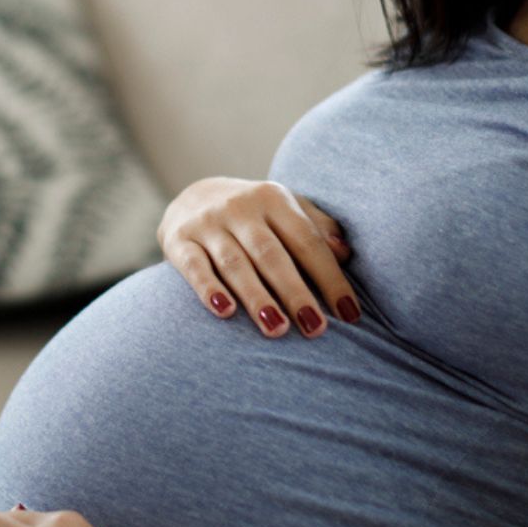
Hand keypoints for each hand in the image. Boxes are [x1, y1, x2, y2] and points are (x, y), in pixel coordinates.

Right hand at [156, 176, 359, 336]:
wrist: (194, 196)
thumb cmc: (255, 216)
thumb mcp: (287, 210)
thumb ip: (318, 229)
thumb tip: (346, 254)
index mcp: (274, 198)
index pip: (307, 240)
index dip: (330, 277)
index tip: (349, 314)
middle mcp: (240, 207)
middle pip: (271, 254)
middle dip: (295, 293)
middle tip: (315, 328)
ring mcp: (207, 223)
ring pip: (235, 264)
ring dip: (257, 298)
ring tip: (277, 329)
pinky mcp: (178, 239)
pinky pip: (194, 267)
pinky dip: (208, 289)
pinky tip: (225, 313)